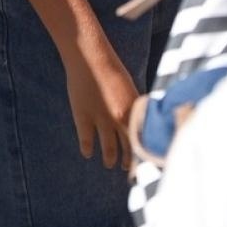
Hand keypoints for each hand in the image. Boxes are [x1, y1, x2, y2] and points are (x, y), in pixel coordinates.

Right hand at [61, 38, 137, 169]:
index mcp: (135, 111)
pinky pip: (87, 140)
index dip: (143, 155)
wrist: (90, 57)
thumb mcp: (130, 90)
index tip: (144, 164)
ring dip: (109, 159)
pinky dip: (87, 149)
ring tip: (109, 164)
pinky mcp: (83, 116)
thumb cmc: (112, 69)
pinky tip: (87, 153)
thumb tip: (139, 124)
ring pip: (109, 148)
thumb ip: (134, 109)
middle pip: (128, 149)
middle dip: (129, 162)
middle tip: (128, 169)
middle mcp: (120, 119)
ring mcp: (101, 119)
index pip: (142, 141)